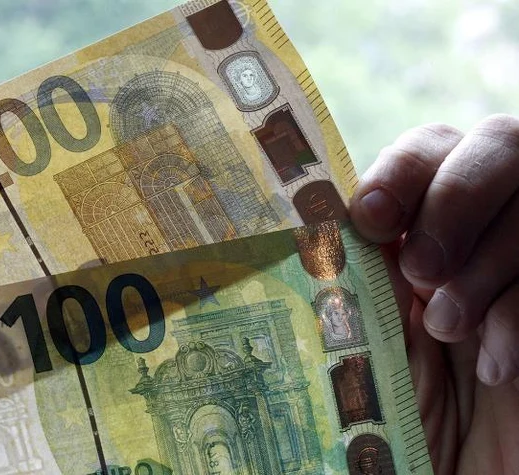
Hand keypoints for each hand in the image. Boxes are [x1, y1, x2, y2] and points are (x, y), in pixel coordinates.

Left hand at [350, 115, 518, 474]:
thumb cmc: (392, 418)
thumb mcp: (362, 343)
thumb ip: (361, 276)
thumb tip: (337, 220)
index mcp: (419, 227)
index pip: (425, 151)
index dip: (403, 170)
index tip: (374, 217)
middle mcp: (479, 230)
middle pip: (497, 144)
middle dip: (455, 199)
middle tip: (422, 269)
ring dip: (487, 262)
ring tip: (447, 327)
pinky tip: (493, 368)